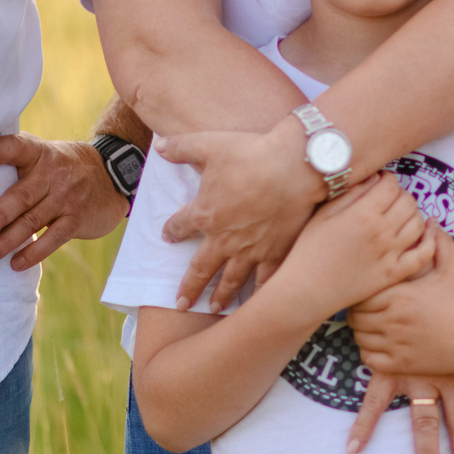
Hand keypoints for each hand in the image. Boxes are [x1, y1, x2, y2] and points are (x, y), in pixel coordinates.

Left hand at [0, 133, 130, 270]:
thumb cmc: (63, 167)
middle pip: (21, 196)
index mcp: (38, 153)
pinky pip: (52, 239)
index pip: (14, 148)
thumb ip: (17, 160)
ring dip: (6, 242)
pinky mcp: (77, 219)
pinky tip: (15, 263)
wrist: (113, 174)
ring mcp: (67, 198)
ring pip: (32, 222)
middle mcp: (52, 174)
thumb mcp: (44, 154)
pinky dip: (33, 253)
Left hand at [158, 117, 321, 308]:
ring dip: (221, 295)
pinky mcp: (276, 254)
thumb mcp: (209, 144)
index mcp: (204, 213)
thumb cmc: (251, 153)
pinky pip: (265, 281)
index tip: (168, 236)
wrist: (295, 166)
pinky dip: (259, 295)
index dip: (172, 231)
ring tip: (214, 309)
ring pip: (231, 280)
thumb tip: (158, 146)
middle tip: (180, 304)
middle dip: (190, 287)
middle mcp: (223, 239)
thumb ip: (181, 147)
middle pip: (201, 268)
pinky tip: (256, 305)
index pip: (180, 226)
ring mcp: (250, 250)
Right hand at [272, 174, 434, 315]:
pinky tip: (425, 234)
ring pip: (418, 224)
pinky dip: (429, 241)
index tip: (381, 182)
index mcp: (363, 213)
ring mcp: (390, 254)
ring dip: (414, 214)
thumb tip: (375, 178)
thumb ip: (351, 193)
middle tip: (390, 199)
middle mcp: (381, 232)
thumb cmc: (310, 249)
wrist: (308, 289)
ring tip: (402, 215)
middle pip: (408, 202)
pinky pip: (423, 255)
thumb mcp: (324, 214)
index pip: (391, 185)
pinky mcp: (393, 274)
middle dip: (401, 195)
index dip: (388, 179)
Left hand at [345, 231, 453, 380]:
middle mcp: (393, 321)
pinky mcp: (403, 366)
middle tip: (368, 307)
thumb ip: (439, 242)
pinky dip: (369, 353)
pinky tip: (381, 345)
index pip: (360, 294)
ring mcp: (397, 346)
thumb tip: (429, 220)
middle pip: (355, 317)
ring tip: (374, 325)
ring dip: (363, 331)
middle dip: (359, 311)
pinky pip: (370, 361)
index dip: (361, 291)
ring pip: (359, 339)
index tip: (370, 290)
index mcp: (399, 295)